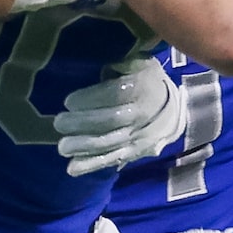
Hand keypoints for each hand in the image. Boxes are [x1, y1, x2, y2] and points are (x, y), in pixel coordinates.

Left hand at [52, 58, 186, 174]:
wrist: (173, 111)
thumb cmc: (147, 82)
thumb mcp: (141, 64)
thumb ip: (122, 63)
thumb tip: (101, 65)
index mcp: (142, 89)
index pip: (115, 94)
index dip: (91, 98)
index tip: (68, 101)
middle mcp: (141, 115)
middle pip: (109, 121)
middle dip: (81, 124)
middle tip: (59, 123)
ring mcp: (138, 137)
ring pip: (108, 144)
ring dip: (82, 146)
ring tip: (62, 146)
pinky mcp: (134, 153)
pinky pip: (111, 160)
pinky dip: (91, 165)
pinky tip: (72, 169)